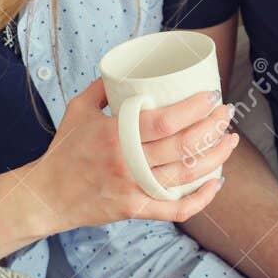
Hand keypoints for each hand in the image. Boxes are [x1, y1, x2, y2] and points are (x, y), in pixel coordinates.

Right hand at [28, 78, 239, 230]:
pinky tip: (217, 182)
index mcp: (114, 135)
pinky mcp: (135, 209)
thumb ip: (104, 87)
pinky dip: (202, 198)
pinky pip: (176, 209)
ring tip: (230, 141)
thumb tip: (131, 68)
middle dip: (213, 128)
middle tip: (226, 114)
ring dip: (216, 157)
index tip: (211, 96)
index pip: (165, 122)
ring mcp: (133, 188)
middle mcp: (126, 163)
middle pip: (183, 146)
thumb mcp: (78, 109)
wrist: (47, 194)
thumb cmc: (64, 149)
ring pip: (186, 175)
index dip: (194, 109)